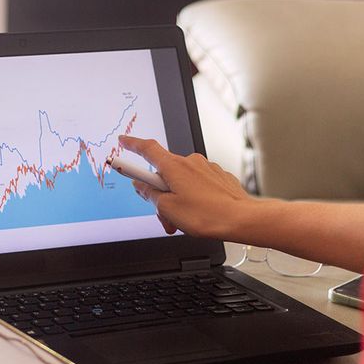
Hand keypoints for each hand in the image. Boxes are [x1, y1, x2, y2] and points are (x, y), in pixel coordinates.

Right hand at [119, 136, 260, 240]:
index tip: (123, 142)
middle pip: (164, 174)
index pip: (147, 149)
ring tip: (183, 221)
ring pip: (181, 182)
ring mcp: (206, 168)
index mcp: (174, 166)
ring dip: (177, 199)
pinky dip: (192, 198)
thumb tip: (142, 186)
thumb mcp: (167, 209)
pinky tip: (199, 213)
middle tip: (163, 215)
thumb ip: (150, 195)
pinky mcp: (218, 177)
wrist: (240, 219)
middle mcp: (190, 162)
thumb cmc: (206, 215)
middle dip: (160, 194)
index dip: (132, 145)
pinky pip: (197, 185)